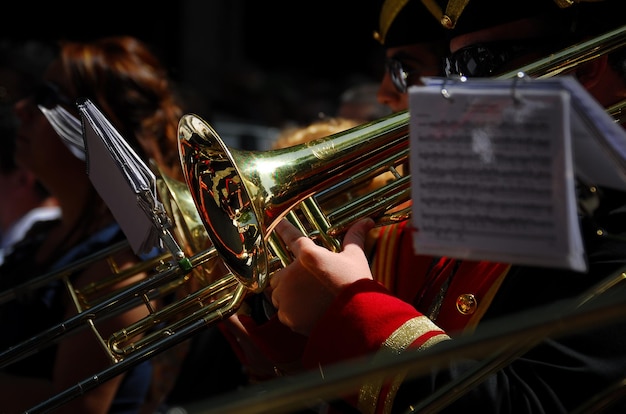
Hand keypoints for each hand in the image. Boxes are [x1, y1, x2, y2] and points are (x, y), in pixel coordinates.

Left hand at [269, 218, 374, 334]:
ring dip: (289, 297)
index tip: (277, 223)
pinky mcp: (287, 315)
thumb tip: (366, 221)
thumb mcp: (356, 258)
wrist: (359, 318)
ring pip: (278, 295)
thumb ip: (354, 238)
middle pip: (280, 275)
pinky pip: (283, 313)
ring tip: (311, 303)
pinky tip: (310, 315)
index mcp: (308, 255)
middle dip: (290, 280)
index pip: (292, 238)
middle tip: (310, 288)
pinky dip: (293, 315)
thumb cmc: (357, 285)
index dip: (284, 228)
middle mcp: (292, 274)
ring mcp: (287, 296)